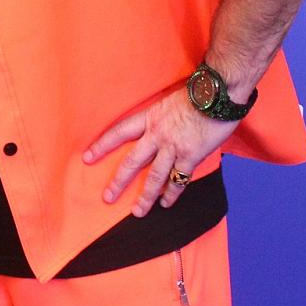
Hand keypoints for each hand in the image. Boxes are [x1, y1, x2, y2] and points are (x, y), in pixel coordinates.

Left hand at [82, 87, 236, 215]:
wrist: (218, 93)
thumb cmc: (197, 93)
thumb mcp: (169, 102)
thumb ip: (161, 119)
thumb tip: (157, 132)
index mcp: (149, 118)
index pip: (119, 132)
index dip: (102, 145)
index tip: (87, 157)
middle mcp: (157, 134)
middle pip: (132, 162)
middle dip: (119, 181)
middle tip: (107, 197)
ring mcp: (173, 147)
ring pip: (154, 177)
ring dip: (146, 196)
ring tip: (138, 212)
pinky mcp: (190, 156)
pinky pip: (178, 179)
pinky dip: (172, 193)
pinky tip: (166, 203)